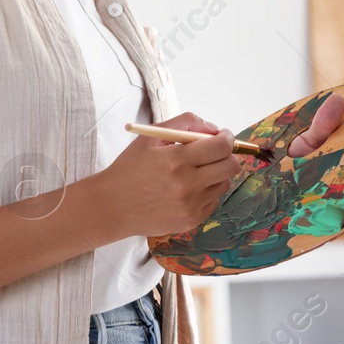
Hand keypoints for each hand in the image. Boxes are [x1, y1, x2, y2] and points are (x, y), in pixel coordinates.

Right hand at [94, 112, 240, 236]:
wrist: (112, 206)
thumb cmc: (130, 168)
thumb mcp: (151, 137)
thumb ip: (185, 123)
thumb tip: (214, 129)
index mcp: (176, 160)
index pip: (221, 146)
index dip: (227, 138)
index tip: (223, 136)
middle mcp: (187, 184)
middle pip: (231, 166)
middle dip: (227, 155)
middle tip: (214, 153)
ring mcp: (191, 206)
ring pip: (224, 184)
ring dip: (215, 174)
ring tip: (194, 172)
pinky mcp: (191, 220)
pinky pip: (213, 201)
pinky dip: (206, 193)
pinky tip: (186, 190)